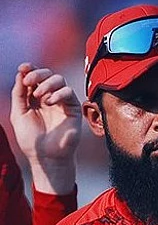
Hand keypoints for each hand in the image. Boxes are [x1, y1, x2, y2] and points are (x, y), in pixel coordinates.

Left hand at [10, 63, 80, 193]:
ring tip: (39, 95)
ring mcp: (61, 102)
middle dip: (37, 74)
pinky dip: (59, 93)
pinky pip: (69, 92)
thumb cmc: (31, 139)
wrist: (46, 156)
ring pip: (59, 80)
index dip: (30, 69)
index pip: (34, 78)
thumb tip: (21, 74)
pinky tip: (49, 103)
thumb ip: (19, 94)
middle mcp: (48, 97)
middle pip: (47, 75)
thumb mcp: (18, 114)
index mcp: (34, 98)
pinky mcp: (73, 109)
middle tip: (29, 81)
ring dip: (47, 83)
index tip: (23, 68)